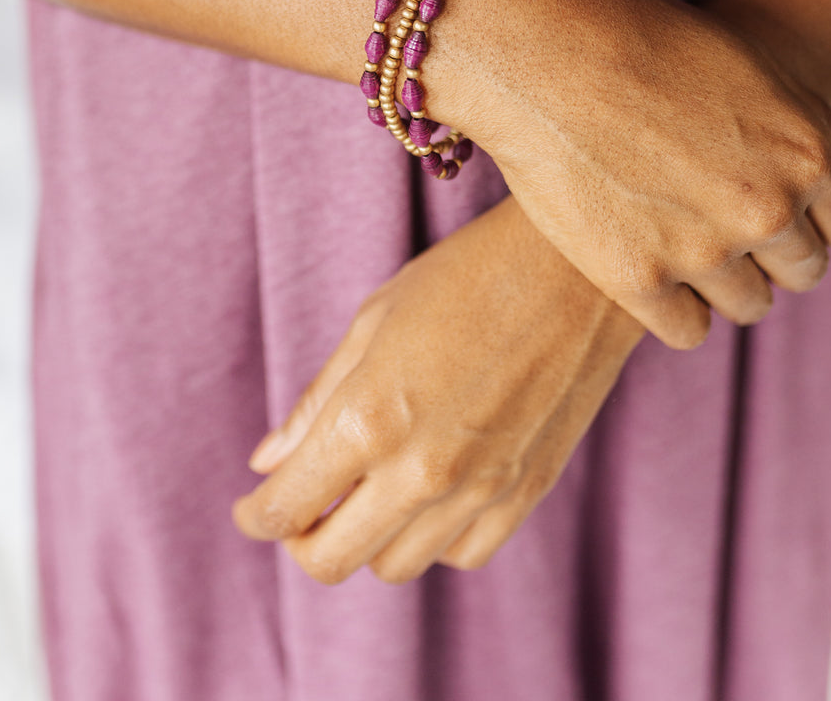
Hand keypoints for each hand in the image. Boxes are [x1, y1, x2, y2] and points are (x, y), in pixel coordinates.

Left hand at [232, 196, 642, 584]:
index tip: (252, 505)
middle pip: (332, 561)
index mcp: (369, 418)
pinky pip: (461, 553)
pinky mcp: (527, 492)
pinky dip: (431, 536)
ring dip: (366, 537)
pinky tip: (428, 491)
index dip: (256, 515)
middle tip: (300, 508)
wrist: (578, 265)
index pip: (287, 508)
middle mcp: (422, 470)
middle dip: (301, 541)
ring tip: (369, 488)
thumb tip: (267, 461)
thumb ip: (318, 401)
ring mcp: (481, 489)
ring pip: (395, 565)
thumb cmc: (467, 274)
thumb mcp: (375, 319)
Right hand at [444, 0, 830, 349]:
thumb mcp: (744, 66)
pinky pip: (688, 329)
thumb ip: (789, 130)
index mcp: (808, 151)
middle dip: (764, 252)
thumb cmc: (635, 40)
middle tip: (711, 223)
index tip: (760, 208)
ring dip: (718, 282)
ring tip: (672, 243)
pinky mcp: (640, 280)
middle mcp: (769, 207)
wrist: (543, 53)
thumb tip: (802, 175)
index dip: (800, 217)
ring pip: (748, 305)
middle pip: (800, 271)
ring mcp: (706, 249)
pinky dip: (671, 307)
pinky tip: (643, 269)